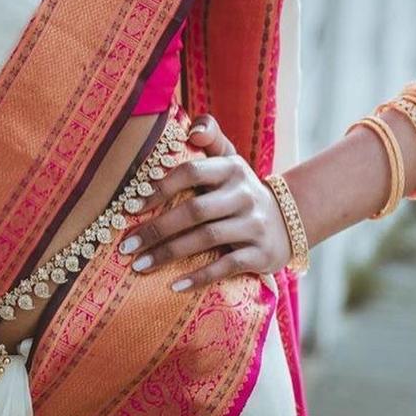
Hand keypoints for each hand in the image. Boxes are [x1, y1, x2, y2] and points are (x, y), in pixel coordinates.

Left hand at [116, 113, 292, 291]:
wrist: (288, 220)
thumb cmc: (239, 189)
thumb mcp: (229, 158)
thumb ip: (210, 135)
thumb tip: (191, 129)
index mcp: (231, 168)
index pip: (191, 171)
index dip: (160, 187)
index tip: (131, 206)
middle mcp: (244, 194)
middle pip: (194, 211)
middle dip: (156, 228)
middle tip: (126, 244)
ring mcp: (253, 225)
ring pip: (206, 239)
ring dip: (169, 253)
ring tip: (139, 264)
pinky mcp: (260, 254)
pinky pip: (226, 266)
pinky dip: (200, 277)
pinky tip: (174, 285)